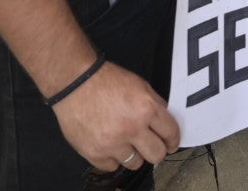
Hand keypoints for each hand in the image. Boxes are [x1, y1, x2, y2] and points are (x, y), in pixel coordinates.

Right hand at [52, 61, 179, 172]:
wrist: (75, 83)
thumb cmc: (106, 80)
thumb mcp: (139, 85)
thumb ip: (155, 104)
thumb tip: (165, 122)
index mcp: (146, 109)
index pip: (171, 133)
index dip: (173, 140)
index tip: (170, 144)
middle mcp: (131, 129)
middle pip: (156, 155)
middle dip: (156, 150)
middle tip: (150, 145)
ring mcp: (112, 144)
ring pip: (135, 163)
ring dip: (133, 155)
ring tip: (126, 143)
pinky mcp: (94, 153)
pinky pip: (112, 167)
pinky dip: (112, 158)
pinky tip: (110, 146)